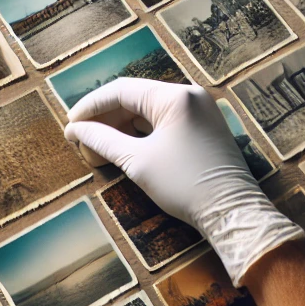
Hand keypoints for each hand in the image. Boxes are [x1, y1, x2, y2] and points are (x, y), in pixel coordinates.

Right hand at [64, 79, 302, 285]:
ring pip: (148, 111)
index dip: (90, 107)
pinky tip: (123, 148)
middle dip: (105, 119)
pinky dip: (141, 133)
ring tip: (99, 148)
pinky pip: (163, 121)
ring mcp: (199, 110)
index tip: (70, 125)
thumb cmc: (184, 185)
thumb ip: (102, 139)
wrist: (234, 215)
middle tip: (82, 140)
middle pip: (134, 98)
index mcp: (174, 96)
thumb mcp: (137, 162)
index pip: (120, 90)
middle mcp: (188, 95)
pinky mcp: (203, 127)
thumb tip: (74, 130)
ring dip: (121, 127)